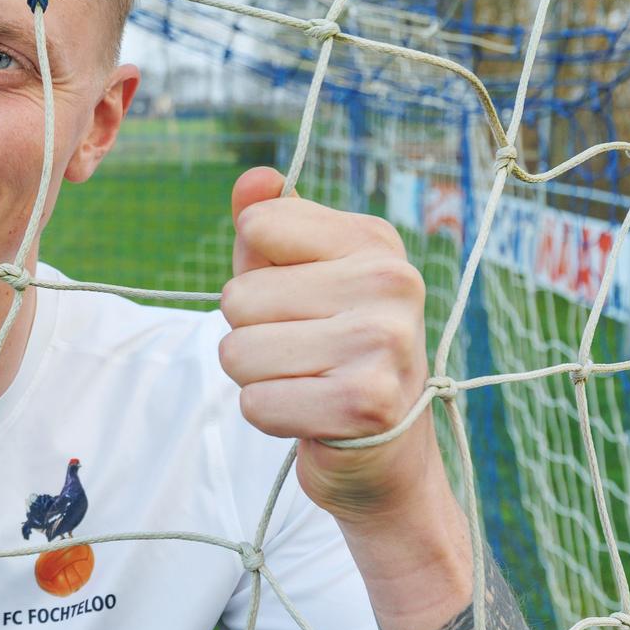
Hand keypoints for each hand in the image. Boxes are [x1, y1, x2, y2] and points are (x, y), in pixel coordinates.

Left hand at [216, 166, 442, 521]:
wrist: (382, 451)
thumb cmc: (327, 350)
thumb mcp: (297, 278)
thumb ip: (270, 226)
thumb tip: (254, 178)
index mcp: (373, 241)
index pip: (257, 226)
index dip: (254, 273)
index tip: (297, 301)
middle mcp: (390, 282)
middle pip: (238, 297)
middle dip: (250, 334)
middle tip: (301, 354)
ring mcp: (385, 341)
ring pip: (238, 351)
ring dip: (256, 378)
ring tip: (305, 382)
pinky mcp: (366, 402)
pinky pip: (256, 403)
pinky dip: (268, 415)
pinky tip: (310, 414)